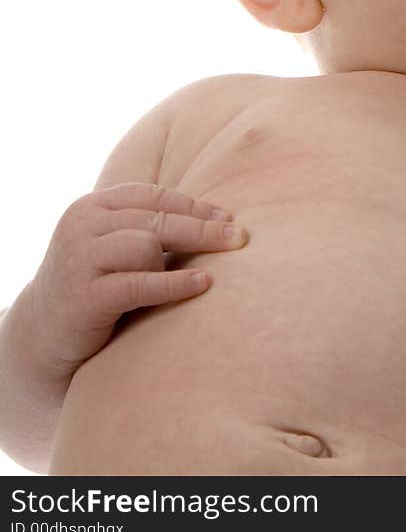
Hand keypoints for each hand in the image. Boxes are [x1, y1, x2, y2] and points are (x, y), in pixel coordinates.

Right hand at [25, 182, 247, 379]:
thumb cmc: (94, 286)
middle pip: (157, 218)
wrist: (39, 336)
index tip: (228, 217)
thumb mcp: (113, 247)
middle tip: (240, 238)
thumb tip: (218, 220)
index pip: (154, 195)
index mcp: (93, 205)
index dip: (195, 205)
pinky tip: (203, 284)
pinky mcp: (84, 296)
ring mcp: (79, 258)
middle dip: (203, 228)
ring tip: (200, 274)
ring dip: (177, 259)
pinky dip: (175, 283)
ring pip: (147, 244)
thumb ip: (149, 228)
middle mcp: (82, 224)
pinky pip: (140, 283)